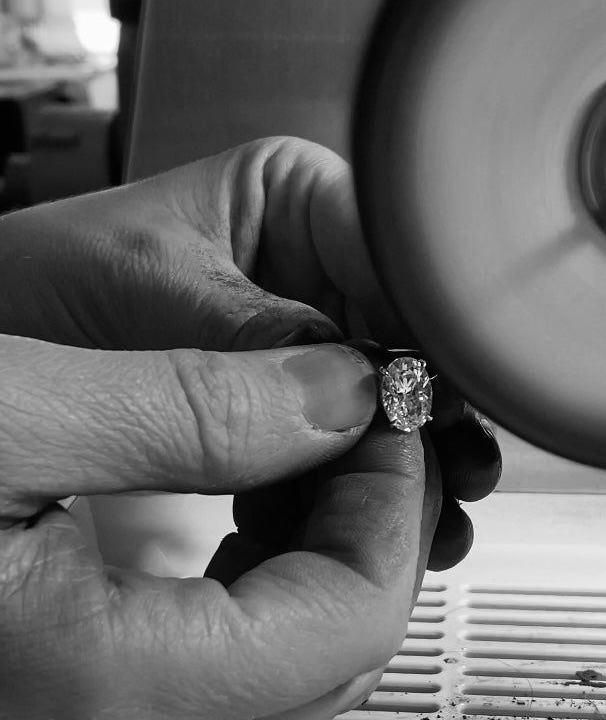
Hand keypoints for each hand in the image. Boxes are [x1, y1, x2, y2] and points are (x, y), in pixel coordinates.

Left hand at [0, 137, 500, 567]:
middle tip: (450, 470)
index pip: (395, 257)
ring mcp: (299, 345)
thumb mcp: (134, 300)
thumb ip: (242, 348)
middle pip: (404, 339)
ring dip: (405, 457)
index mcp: (289, 198)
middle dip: (424, 409)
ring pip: (380, 402)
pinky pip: (336, 447)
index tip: (440, 396)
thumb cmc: (25, 286)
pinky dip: (353, 488)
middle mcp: (307, 270)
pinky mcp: (281, 407)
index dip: (424, 330)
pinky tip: (370, 520)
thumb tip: (358, 394)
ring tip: (434, 507)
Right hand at [0, 331, 440, 719]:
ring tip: (303, 451)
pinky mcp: (63, 716)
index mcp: (107, 686)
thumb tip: (338, 397)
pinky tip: (237, 509)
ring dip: (322, 551)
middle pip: (337, 651)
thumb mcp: (7, 415)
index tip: (388, 416)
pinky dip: (259, 582)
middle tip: (362, 427)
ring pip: (284, 666)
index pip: (358, 617)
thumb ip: (191, 412)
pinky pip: (214, 668)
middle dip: (375, 523)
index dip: (398, 503)